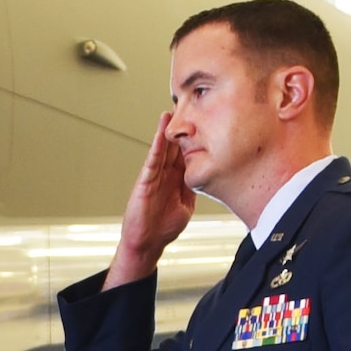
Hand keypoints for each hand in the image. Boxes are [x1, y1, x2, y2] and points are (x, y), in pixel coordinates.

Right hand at [103, 112, 197, 289]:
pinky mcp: (144, 183)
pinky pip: (151, 162)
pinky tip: (160, 135)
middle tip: (186, 107)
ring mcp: (153, 178)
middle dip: (179, 129)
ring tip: (170, 112)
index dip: (193, 138)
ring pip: (161, 150)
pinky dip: (156, 147)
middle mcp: (164, 175)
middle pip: (173, 147)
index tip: (202, 122)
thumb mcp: (186, 204)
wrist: (147, 243)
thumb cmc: (163, 227)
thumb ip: (192, 187)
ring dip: (165, 131)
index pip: (185, 154)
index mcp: (175, 179)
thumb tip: (206, 174)